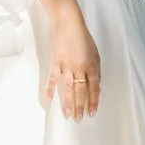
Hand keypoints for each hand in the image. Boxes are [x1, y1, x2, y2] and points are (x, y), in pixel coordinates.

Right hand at [35, 0, 100, 121]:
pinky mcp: (56, 63)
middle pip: (80, 92)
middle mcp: (79, 68)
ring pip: (67, 89)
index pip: (94, 88)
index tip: (92, 113)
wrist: (68, 24)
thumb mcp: (95, 53)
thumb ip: (95, 70)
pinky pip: (53, 79)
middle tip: (78, 120)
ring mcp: (66, 66)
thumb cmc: (84, 38)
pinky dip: (50, 90)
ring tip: (67, 115)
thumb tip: (96, 85)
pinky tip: (49, 100)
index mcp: (91, 66)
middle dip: (79, 107)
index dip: (93, 101)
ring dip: (67, 103)